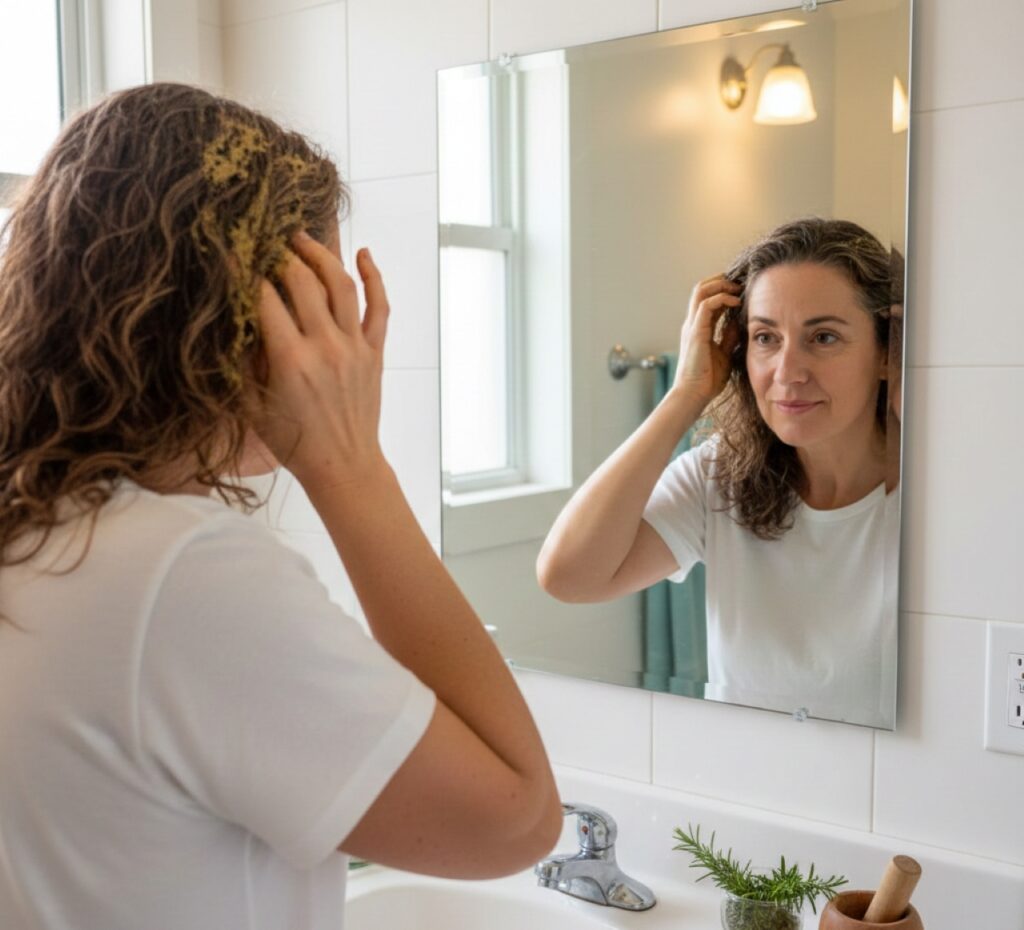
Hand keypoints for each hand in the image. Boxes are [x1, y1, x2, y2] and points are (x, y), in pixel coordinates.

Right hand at [244, 231, 390, 490]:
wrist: (343, 465)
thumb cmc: (294, 441)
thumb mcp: (253, 405)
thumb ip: (243, 361)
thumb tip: (234, 319)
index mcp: (290, 360)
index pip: (264, 298)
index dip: (245, 271)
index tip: (232, 252)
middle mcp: (325, 347)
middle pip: (302, 281)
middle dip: (281, 254)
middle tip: (267, 242)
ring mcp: (354, 347)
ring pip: (341, 284)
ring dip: (321, 254)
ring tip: (302, 238)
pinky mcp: (375, 352)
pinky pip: (379, 306)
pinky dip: (374, 276)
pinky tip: (363, 254)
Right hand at [672, 274, 741, 404]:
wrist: (694, 394)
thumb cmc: (707, 380)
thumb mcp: (724, 353)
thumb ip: (729, 336)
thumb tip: (738, 321)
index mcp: (698, 328)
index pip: (707, 298)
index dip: (723, 290)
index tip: (741, 289)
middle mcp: (692, 323)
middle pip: (701, 288)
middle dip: (721, 280)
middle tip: (741, 282)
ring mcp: (692, 326)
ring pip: (701, 290)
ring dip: (721, 285)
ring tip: (738, 288)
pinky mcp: (695, 331)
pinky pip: (707, 304)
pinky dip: (722, 298)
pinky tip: (736, 302)